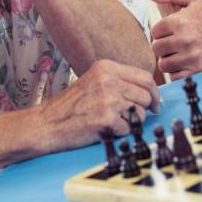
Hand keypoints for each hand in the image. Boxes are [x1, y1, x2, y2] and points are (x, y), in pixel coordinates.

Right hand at [34, 59, 161, 152]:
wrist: (46, 123)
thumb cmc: (70, 107)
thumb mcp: (93, 82)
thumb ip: (118, 82)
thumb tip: (150, 92)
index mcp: (106, 68)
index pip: (144, 77)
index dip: (154, 92)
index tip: (155, 103)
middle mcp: (108, 80)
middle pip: (146, 95)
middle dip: (146, 109)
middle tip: (137, 117)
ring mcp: (108, 99)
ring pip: (140, 113)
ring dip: (131, 122)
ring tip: (112, 122)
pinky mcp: (106, 119)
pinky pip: (128, 129)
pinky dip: (120, 133)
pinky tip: (104, 129)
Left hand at [148, 0, 201, 78]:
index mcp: (181, 21)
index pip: (155, 31)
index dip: (161, 30)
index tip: (170, 31)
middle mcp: (185, 40)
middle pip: (157, 49)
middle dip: (163, 45)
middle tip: (173, 43)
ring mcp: (192, 57)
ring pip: (164, 65)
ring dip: (169, 60)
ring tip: (178, 53)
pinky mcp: (199, 70)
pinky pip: (176, 77)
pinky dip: (177, 72)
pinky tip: (185, 63)